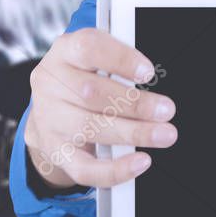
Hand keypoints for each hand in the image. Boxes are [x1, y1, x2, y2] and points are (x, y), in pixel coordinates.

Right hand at [24, 28, 177, 188]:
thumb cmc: (82, 79)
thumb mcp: (95, 58)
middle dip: (135, 103)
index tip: (148, 72)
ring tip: (164, 133)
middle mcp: (51, 84)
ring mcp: (50, 120)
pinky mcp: (56, 152)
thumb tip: (148, 74)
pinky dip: (115, 168)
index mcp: (64, 52)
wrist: (49, 112)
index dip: (120, 59)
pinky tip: (141, 162)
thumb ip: (119, 61)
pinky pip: (85, 168)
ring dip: (134, 132)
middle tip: (166, 109)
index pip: (88, 48)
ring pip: (91, 128)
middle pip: (92, 93)